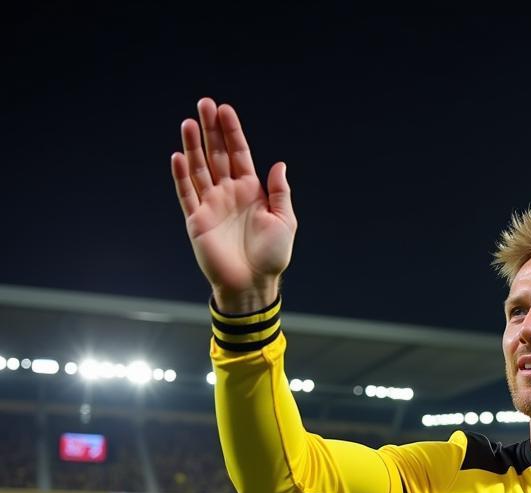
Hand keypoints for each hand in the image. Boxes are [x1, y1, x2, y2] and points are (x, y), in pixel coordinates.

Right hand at [170, 98, 296, 309]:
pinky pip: (187, 194)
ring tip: (189, 122)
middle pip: (217, 154)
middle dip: (210, 130)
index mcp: (251, 192)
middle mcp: (229, 194)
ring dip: (193, 146)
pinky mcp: (197, 220)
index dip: (232, 132)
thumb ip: (280, 192)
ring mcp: (211, 205)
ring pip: (199, 169)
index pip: (239, 154)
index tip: (226, 110)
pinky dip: (182, 176)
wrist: (254, 284)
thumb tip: (279, 165)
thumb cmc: (272, 256)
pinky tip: (178, 156)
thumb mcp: (285, 222)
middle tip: (204, 104)